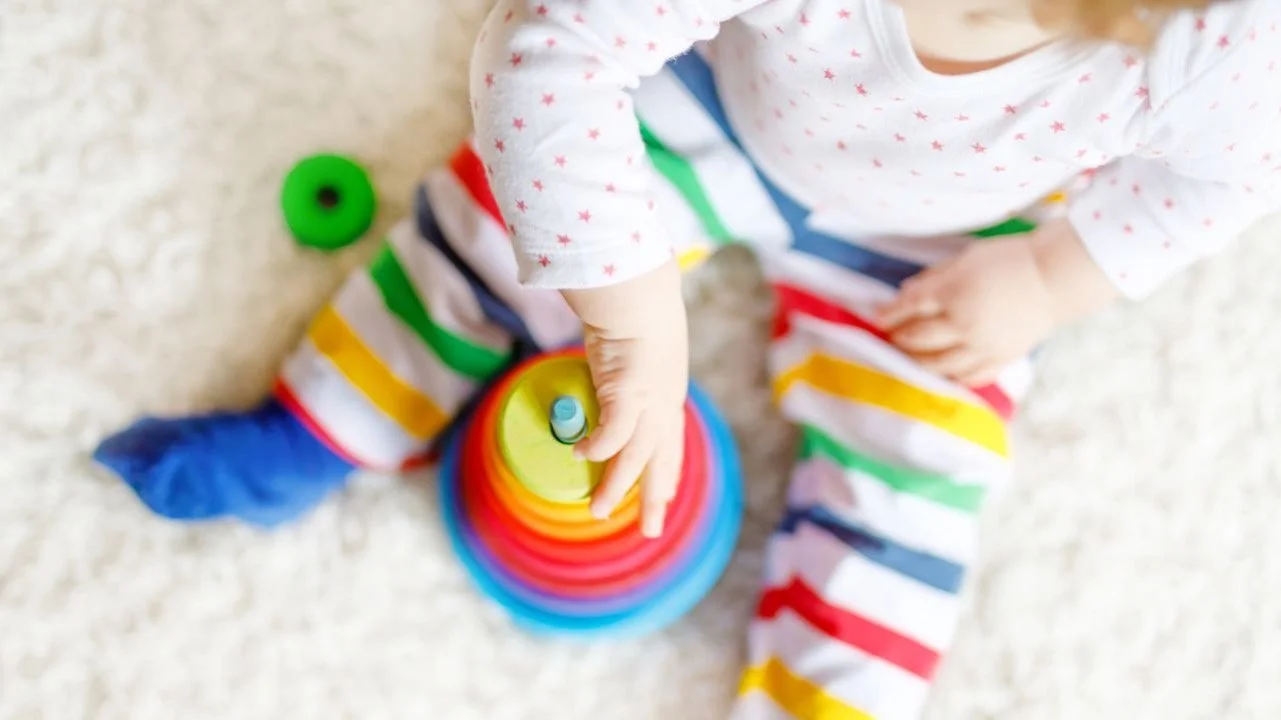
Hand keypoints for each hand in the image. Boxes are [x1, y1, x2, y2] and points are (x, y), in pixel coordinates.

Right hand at [561, 259, 688, 537]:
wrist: (638, 295)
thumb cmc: (633, 311)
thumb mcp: (635, 349)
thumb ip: (621, 368)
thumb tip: (602, 368)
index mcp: (668, 395)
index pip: (671, 445)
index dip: (667, 474)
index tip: (664, 497)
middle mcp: (664, 404)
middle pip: (662, 462)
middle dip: (656, 499)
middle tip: (651, 531)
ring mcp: (649, 402)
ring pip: (635, 459)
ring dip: (616, 486)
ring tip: (598, 510)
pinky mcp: (629, 396)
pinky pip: (611, 436)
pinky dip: (596, 449)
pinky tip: (579, 457)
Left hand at [876, 220, 1117, 384]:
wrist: (1055, 278)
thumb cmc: (1009, 259)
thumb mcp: (966, 257)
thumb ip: (934, 277)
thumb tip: (906, 293)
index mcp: (954, 293)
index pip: (910, 307)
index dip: (889, 314)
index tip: (877, 317)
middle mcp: (964, 324)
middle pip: (919, 339)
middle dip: (900, 339)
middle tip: (890, 338)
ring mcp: (982, 346)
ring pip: (940, 365)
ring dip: (918, 362)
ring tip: (909, 357)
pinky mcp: (1000, 359)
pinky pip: (969, 377)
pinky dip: (951, 377)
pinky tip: (941, 373)